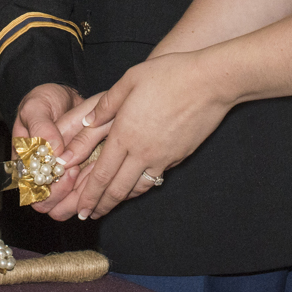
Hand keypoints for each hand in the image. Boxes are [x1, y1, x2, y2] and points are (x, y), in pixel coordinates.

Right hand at [12, 83, 85, 214]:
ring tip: (93, 169)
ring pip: (65, 206)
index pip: (31, 190)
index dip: (49, 186)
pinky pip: (82, 195)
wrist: (64, 96)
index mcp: (24, 164)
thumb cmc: (43, 101)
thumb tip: (51, 151)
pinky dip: (92, 187)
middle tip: (78, 170)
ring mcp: (57, 179)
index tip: (67, 168)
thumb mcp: (36, 106)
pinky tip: (100, 168)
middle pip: (47, 205)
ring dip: (80, 194)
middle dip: (66, 194)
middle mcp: (39, 176)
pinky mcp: (75, 177)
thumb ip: (41, 126)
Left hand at [62, 51, 231, 222]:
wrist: (210, 83)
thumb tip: (87, 120)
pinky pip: (156, 176)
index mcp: (125, 134)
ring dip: (122, 199)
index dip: (89, 195)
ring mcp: (163, 157)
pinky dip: (143, 186)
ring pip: (139, 187)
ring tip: (110, 206)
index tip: (81, 208)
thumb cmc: (169, 75)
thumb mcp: (130, 80)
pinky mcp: (179, 156)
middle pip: (118, 188)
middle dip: (101, 205)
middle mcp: (142, 151)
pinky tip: (137, 185)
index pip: (101, 174)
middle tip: (90, 216)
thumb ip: (107, 103)